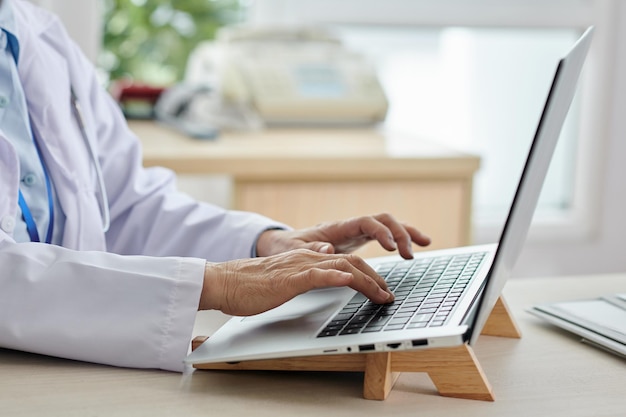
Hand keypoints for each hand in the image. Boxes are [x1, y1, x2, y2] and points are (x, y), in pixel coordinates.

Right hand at [200, 249, 393, 315]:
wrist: (225, 282)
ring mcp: (299, 267)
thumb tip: (329, 267)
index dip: (368, 275)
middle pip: (351, 264)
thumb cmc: (252, 285)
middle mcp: (307, 258)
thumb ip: (308, 272)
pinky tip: (350, 282)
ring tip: (382, 294)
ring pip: (341, 268)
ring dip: (366, 282)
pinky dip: (336, 278)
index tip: (381, 289)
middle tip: (389, 295)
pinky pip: (317, 276)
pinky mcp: (289, 279)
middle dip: (375, 279)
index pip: (346, 264)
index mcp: (307, 259)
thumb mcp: (287, 278)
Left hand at [256, 213, 430, 259]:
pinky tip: (415, 248)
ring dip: (407, 232)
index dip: (380, 232)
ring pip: (388, 224)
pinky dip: (401, 239)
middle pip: (382, 219)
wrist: (282, 245)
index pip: (365, 222)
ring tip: (425, 244)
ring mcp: (356, 231)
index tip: (391, 247)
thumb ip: (310, 249)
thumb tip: (328, 246)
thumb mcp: (292, 250)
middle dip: (400, 233)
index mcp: (337, 227)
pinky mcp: (359, 239)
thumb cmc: (286, 247)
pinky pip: (385, 235)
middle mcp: (350, 226)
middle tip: (408, 254)